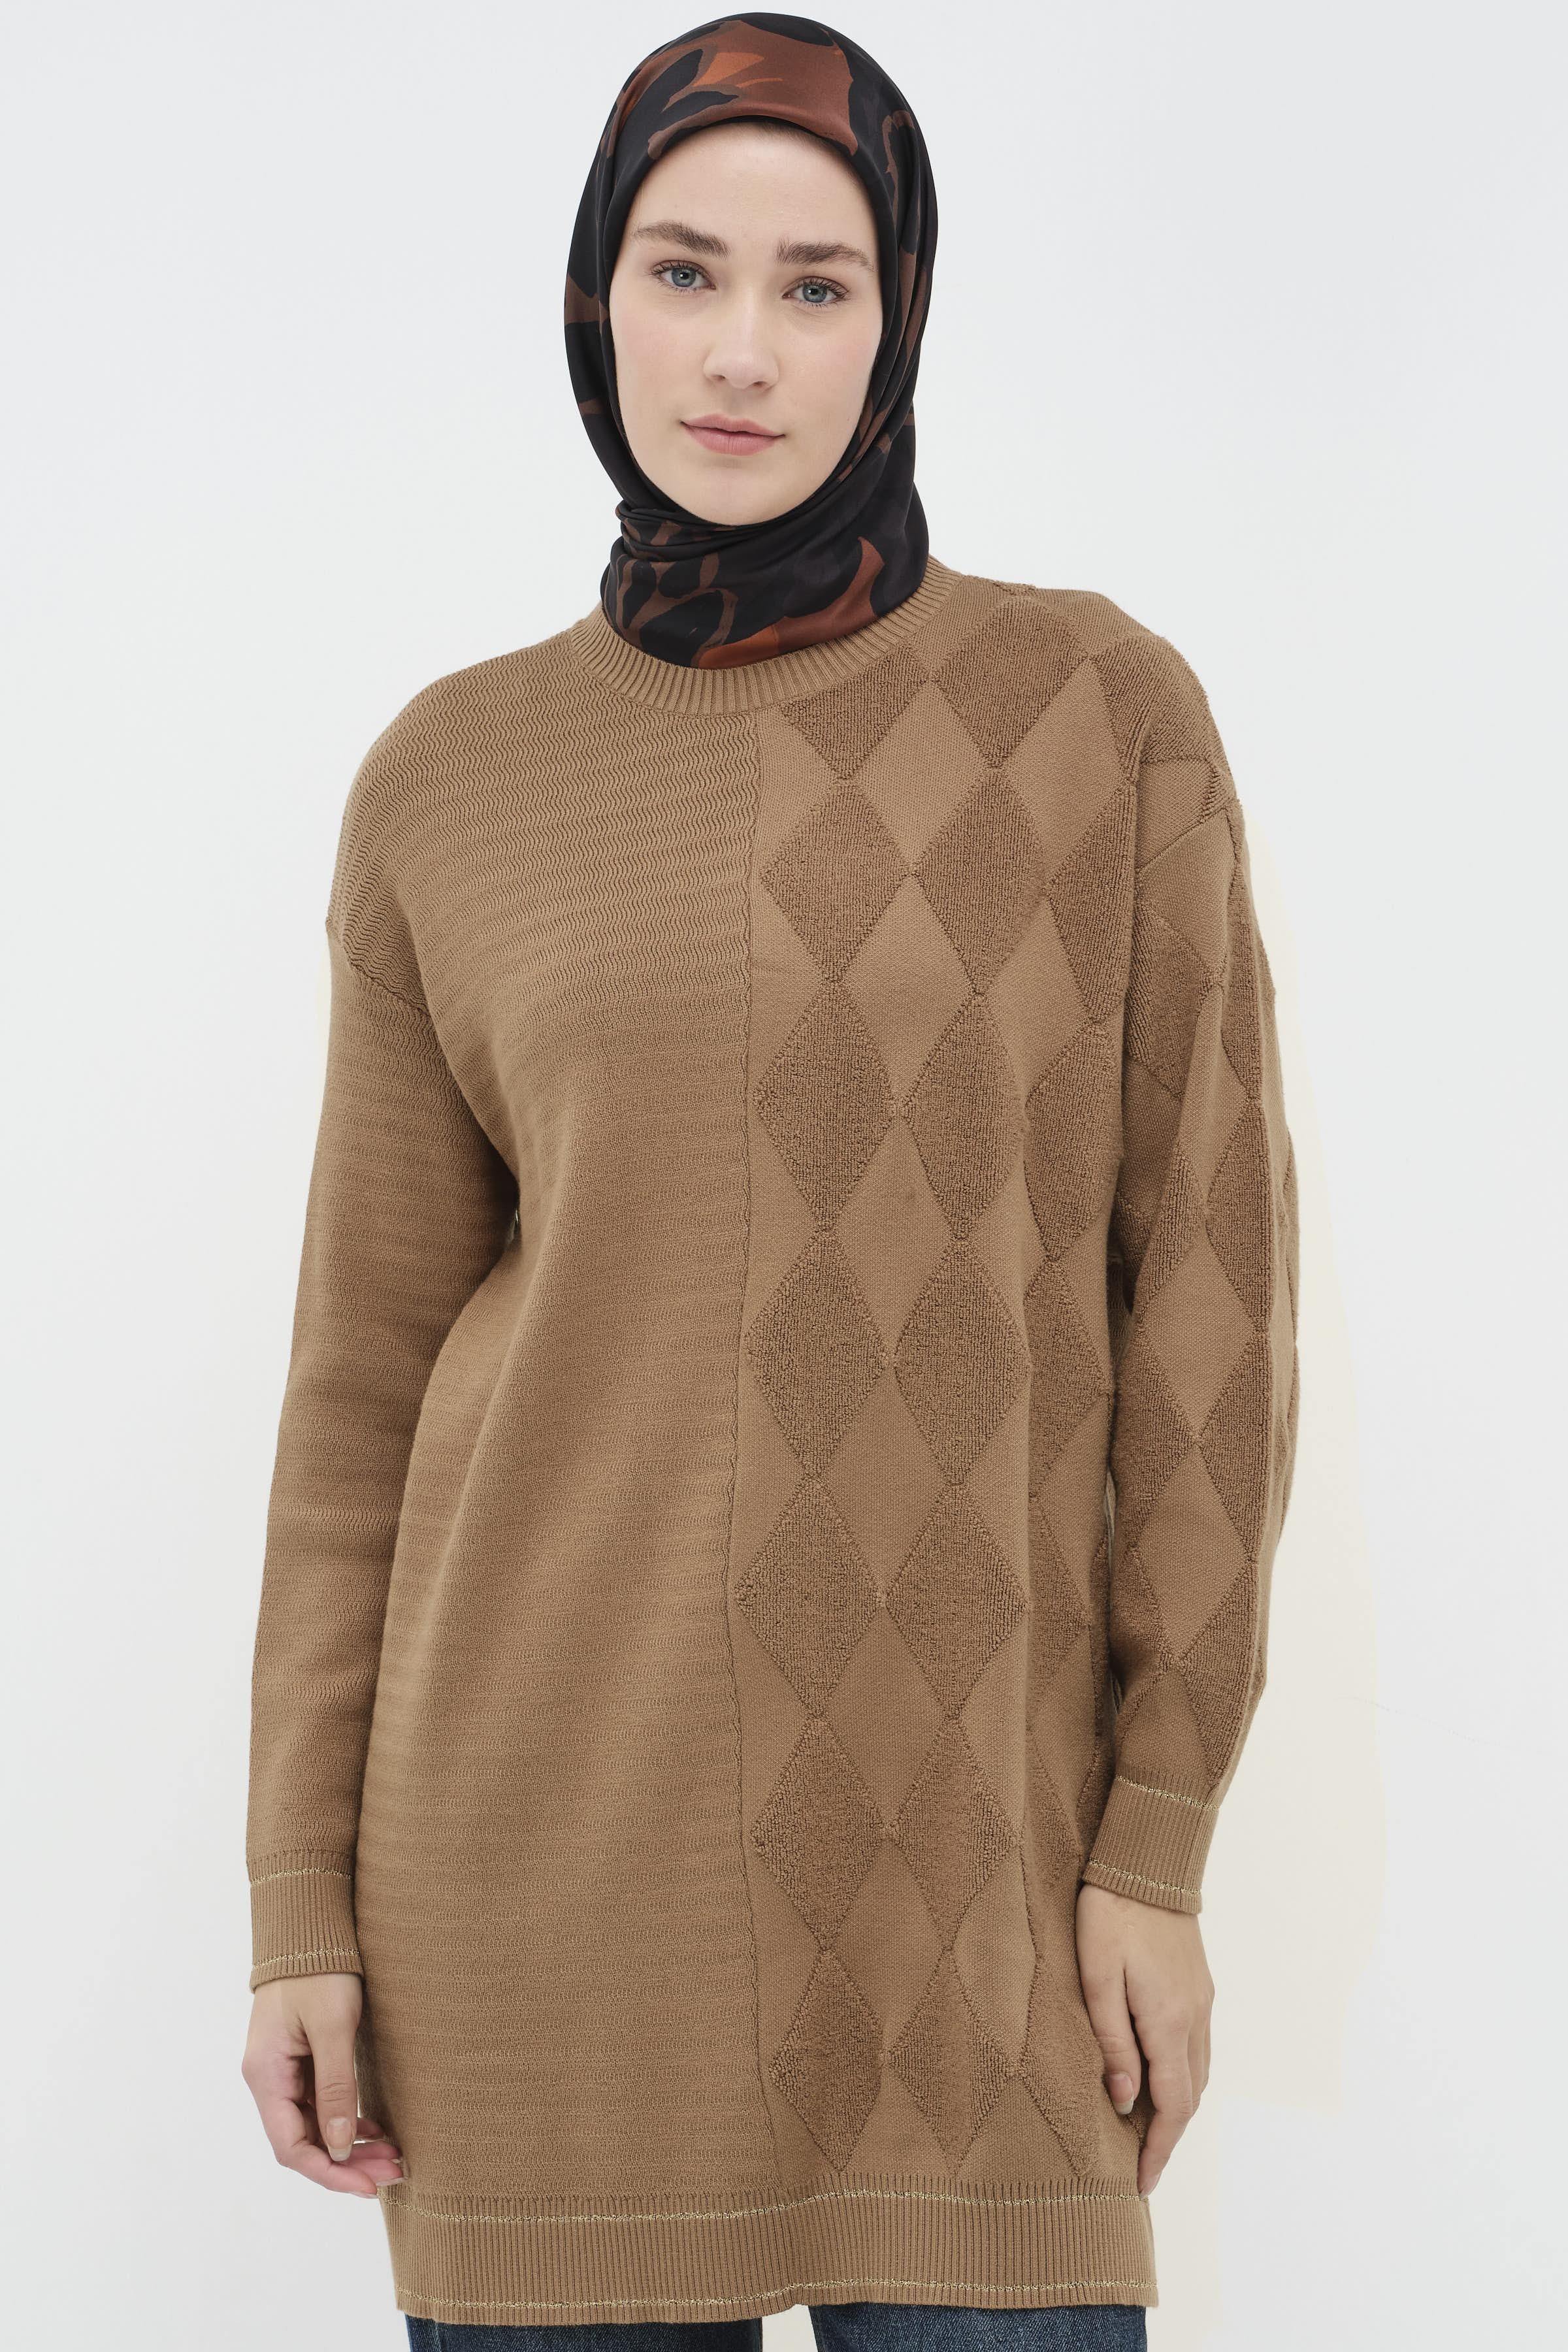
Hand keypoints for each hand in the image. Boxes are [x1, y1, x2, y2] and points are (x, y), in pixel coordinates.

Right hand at [241, 1972, 404, 2197]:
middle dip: (348, 2163)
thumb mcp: (332, 2026)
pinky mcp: (301, 2062)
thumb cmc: (319, 1971)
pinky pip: (321, 2105)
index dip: (329, 2172)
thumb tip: (340, 2146)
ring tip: (393, 2158)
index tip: (367, 2187)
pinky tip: (375, 2129)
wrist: (309, 1929)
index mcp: (266, 2076)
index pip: (291, 2147)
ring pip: (315, 2126)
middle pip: (304, 2142)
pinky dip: (348, 2120)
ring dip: (352, 2144)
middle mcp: (269, 2080)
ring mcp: (284, 2072)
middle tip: (395, 2173)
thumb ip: (336, 2085)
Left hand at [1075, 1882, 1213, 2195]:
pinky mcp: (1200, 1985)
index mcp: (1168, 2020)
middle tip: (1140, 2168)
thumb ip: (1111, 2041)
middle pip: (1190, 2097)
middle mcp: (1195, 2017)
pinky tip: (1161, 2080)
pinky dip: (1183, 2078)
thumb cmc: (1110, 1913)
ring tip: (1147, 2134)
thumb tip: (1123, 2102)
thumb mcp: (1095, 1976)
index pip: (1171, 2106)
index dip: (1158, 2150)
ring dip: (1178, 2110)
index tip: (1141, 2185)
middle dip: (1168, 2138)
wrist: (1147, 1860)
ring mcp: (1202, 2001)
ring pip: (1199, 2074)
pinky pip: (1198, 2048)